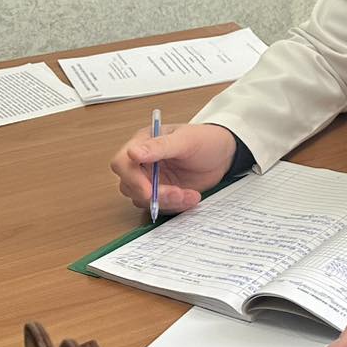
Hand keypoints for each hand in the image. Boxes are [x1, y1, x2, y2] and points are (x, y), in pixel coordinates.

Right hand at [110, 122, 236, 213]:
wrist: (224, 155)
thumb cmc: (205, 140)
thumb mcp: (185, 140)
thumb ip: (159, 146)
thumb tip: (132, 152)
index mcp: (144, 143)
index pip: (122, 162)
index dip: (132, 179)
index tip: (149, 190)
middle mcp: (143, 162)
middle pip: (129, 186)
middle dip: (155, 194)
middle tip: (178, 193)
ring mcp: (151, 179)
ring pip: (143, 200)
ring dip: (167, 202)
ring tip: (190, 194)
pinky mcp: (162, 193)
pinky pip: (159, 206)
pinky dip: (176, 206)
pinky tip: (192, 196)